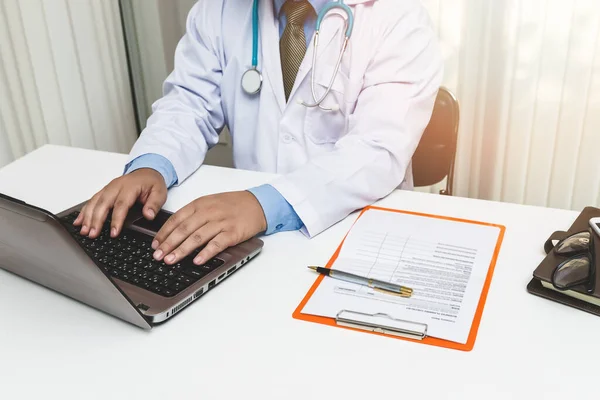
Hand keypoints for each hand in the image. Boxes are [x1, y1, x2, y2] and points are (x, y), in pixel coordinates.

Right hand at [73, 169, 167, 238]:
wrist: (147, 171)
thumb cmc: (152, 183)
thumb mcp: (160, 192)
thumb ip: (154, 204)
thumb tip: (148, 215)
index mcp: (130, 187)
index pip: (121, 204)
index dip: (116, 219)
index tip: (114, 232)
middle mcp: (116, 186)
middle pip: (103, 203)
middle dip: (96, 220)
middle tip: (92, 234)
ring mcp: (108, 188)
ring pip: (95, 202)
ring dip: (88, 217)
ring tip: (84, 231)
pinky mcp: (104, 191)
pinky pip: (92, 201)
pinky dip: (84, 211)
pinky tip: (79, 221)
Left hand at [151, 191, 266, 265]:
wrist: (257, 204)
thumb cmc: (232, 205)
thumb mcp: (210, 203)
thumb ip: (193, 215)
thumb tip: (174, 232)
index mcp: (200, 204)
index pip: (176, 219)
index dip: (164, 233)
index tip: (155, 245)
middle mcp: (208, 212)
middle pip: (183, 229)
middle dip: (168, 244)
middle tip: (158, 256)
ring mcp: (221, 222)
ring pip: (197, 237)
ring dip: (182, 250)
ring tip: (171, 260)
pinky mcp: (232, 232)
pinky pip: (216, 244)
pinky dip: (206, 253)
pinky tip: (197, 261)